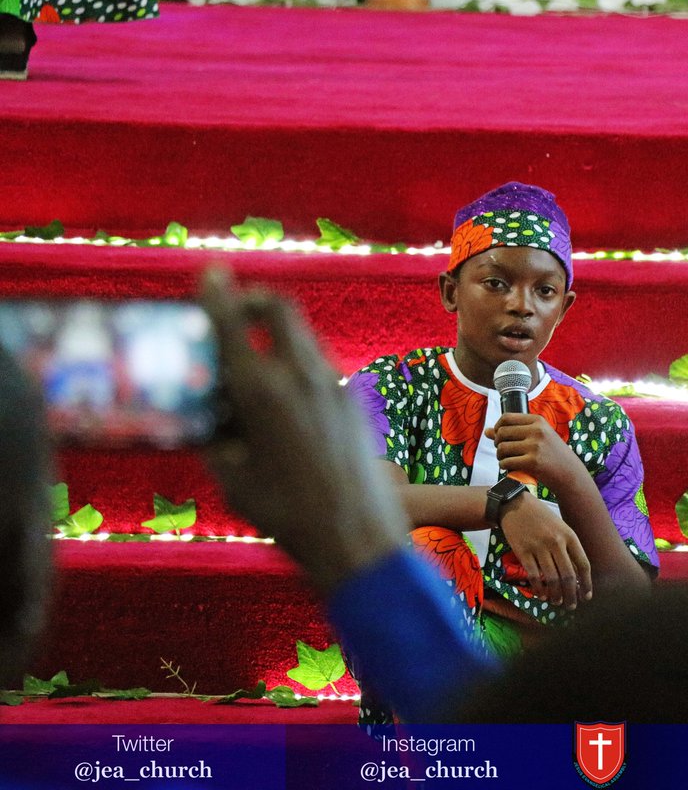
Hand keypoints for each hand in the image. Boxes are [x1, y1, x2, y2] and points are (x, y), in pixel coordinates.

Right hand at [199, 267, 407, 594]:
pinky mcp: (355, 402)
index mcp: (260, 391)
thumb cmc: (285, 515)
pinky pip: (320, 367)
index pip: (231, 323)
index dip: (217, 292)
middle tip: (236, 311)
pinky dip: (298, 364)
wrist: (356, 538)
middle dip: (253, 300)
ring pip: (303, 336)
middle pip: (278, 308)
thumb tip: (209, 416)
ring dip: (277, 334)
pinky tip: (287, 398)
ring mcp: (333, 385)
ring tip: (257, 362)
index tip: (210, 273)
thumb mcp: (231, 477)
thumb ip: (215, 437)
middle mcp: (300, 377)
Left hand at [486, 413, 583, 492]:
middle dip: (497, 443)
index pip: (506, 418)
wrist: (569, 473)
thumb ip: (513, 432)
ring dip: (499, 456)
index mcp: (538, 421)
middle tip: (502, 451)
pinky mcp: (532, 463)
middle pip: (501, 433)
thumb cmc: (552, 454)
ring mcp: (535, 446)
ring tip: (506, 460)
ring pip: (502, 448)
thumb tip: (487, 431)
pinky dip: (504, 466)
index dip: (497, 427)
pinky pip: (506, 462)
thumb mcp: (537, 437)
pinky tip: (509, 468)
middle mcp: (536, 431)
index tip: (499, 436)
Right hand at [498, 492, 592, 608]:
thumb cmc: (541, 517)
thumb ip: (568, 548)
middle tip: (571, 605)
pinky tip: (542, 595)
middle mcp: (556, 542)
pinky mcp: (523, 552)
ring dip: (555, 594)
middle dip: (571, 595)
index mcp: (569, 535)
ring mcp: (539, 547)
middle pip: (568, 576)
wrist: (515, 505)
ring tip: (557, 602)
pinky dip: (539, 589)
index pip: (583, 564)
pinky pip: (533, 575)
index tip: (586, 596)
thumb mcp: (560, 527)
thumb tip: (576, 575)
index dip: (586, 583)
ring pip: (551, 578)